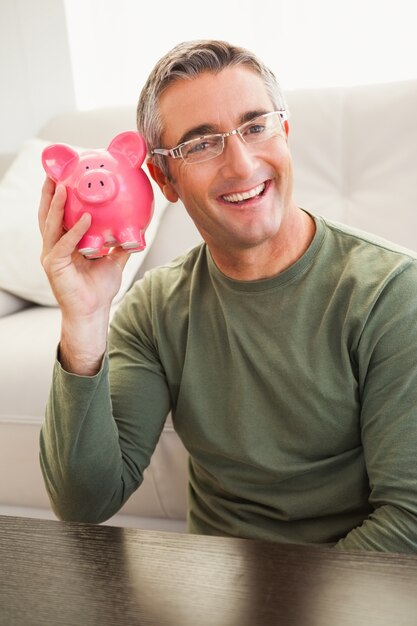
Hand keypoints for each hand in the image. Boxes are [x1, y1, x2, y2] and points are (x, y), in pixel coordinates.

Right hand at [39, 177, 129, 373]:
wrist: (93, 311)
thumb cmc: (98, 288)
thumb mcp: (113, 260)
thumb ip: (119, 244)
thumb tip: (134, 229)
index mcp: (63, 242)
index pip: (58, 214)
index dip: (58, 196)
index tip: (63, 175)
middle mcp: (53, 246)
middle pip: (47, 214)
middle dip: (48, 193)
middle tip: (53, 173)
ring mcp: (51, 255)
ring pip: (50, 224)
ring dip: (55, 204)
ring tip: (62, 186)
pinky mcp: (54, 266)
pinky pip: (64, 244)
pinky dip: (74, 230)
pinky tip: (84, 218)